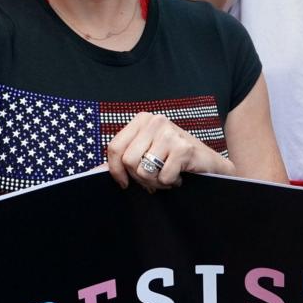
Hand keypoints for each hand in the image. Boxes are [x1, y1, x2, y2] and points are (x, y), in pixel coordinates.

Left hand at [106, 111, 227, 190]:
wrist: (210, 165)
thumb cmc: (174, 160)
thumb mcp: (145, 154)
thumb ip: (121, 160)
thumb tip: (93, 171)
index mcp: (141, 119)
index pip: (114, 148)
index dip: (116, 171)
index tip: (125, 182)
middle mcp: (155, 121)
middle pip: (128, 161)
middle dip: (140, 178)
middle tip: (155, 178)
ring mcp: (170, 132)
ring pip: (144, 171)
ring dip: (156, 183)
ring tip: (167, 175)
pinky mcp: (184, 148)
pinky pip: (163, 177)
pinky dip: (170, 183)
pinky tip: (180, 175)